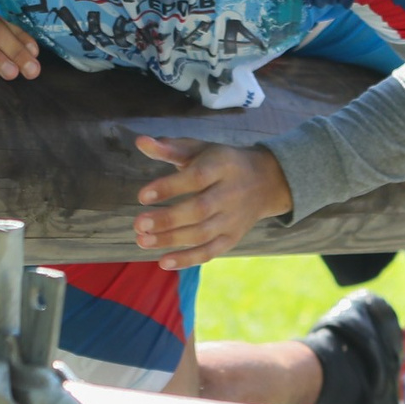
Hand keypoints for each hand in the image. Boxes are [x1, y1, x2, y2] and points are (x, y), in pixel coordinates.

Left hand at [133, 136, 292, 268]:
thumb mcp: (200, 149)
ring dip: (171, 240)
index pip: (196, 178)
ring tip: (143, 240)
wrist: (266, 181)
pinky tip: (164, 261)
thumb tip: (140, 142)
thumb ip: (169, 148)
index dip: (169, 188)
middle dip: (167, 219)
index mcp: (222, 166)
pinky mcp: (232, 237)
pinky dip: (188, 259)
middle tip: (138, 224)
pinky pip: (210, 251)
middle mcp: (231, 193)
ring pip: (202, 233)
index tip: (142, 196)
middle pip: (199, 209)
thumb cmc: (221, 162)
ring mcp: (233, 218)